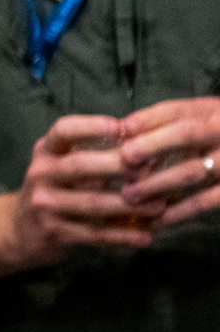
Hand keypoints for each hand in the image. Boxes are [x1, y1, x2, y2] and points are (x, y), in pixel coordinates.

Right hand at [0, 114, 162, 283]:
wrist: (20, 230)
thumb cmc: (54, 191)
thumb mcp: (60, 167)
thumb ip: (91, 157)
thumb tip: (141, 146)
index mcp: (44, 151)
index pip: (63, 130)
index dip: (92, 126)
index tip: (121, 127)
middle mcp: (40, 173)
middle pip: (79, 165)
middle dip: (117, 166)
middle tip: (151, 168)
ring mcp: (44, 203)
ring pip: (90, 203)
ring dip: (128, 205)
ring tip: (158, 207)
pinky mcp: (53, 232)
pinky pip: (93, 234)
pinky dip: (122, 236)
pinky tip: (145, 236)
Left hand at [118, 98, 219, 225]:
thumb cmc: (219, 136)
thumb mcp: (203, 120)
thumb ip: (169, 123)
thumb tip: (125, 131)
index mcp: (212, 112)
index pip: (177, 110)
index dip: (148, 119)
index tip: (122, 129)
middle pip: (186, 134)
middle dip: (152, 145)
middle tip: (124, 158)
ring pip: (192, 170)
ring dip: (157, 183)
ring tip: (129, 195)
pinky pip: (205, 201)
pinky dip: (178, 212)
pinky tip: (156, 220)